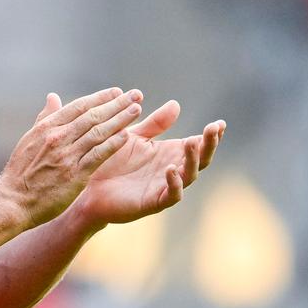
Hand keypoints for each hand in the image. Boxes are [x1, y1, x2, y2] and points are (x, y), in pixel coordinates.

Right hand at [0, 87, 142, 227]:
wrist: (12, 202)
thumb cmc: (19, 174)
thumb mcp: (28, 140)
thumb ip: (45, 118)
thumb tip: (52, 97)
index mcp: (46, 128)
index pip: (79, 106)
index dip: (100, 97)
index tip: (116, 92)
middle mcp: (57, 138)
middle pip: (93, 115)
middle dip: (116, 103)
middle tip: (135, 95)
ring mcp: (66, 156)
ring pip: (98, 132)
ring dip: (120, 119)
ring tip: (136, 110)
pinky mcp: (75, 175)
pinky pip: (98, 155)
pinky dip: (113, 143)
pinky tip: (127, 135)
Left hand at [66, 94, 224, 225]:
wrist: (87, 187)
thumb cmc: (110, 161)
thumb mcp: (135, 138)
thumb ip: (155, 124)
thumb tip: (176, 104)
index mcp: (169, 153)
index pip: (197, 144)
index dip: (210, 135)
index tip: (220, 123)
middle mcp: (172, 170)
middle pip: (201, 159)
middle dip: (209, 145)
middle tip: (213, 129)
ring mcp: (164, 187)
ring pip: (189, 176)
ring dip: (192, 160)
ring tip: (190, 142)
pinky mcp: (152, 202)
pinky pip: (171, 195)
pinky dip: (174, 183)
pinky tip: (171, 169)